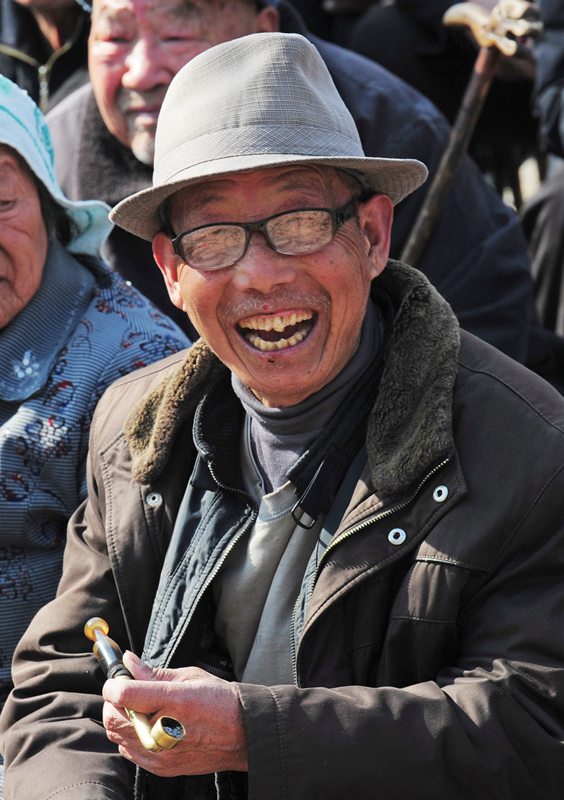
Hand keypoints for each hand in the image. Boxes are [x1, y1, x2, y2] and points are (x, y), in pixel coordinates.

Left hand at [102, 651, 247, 776]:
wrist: (242, 733)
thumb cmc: (220, 701)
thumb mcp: (189, 676)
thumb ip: (154, 672)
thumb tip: (129, 662)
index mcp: (174, 701)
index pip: (125, 694)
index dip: (114, 683)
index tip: (117, 678)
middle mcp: (164, 731)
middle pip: (114, 718)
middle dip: (114, 701)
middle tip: (126, 691)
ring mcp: (161, 754)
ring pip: (118, 736)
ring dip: (122, 719)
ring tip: (139, 709)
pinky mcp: (162, 768)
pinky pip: (129, 752)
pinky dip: (130, 737)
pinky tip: (147, 726)